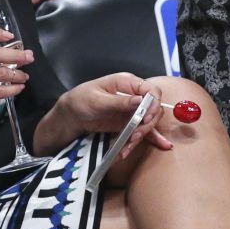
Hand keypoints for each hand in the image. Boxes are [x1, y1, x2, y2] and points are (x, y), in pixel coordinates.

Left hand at [57, 74, 172, 158]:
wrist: (72, 115)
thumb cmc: (81, 100)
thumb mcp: (98, 100)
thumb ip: (119, 101)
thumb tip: (140, 101)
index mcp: (127, 83)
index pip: (151, 90)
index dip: (153, 104)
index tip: (145, 118)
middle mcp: (133, 96)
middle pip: (154, 108)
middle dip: (147, 124)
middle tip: (135, 135)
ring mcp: (132, 110)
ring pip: (149, 122)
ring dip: (142, 134)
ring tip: (129, 144)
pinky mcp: (129, 122)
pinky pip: (142, 130)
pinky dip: (147, 139)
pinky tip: (157, 145)